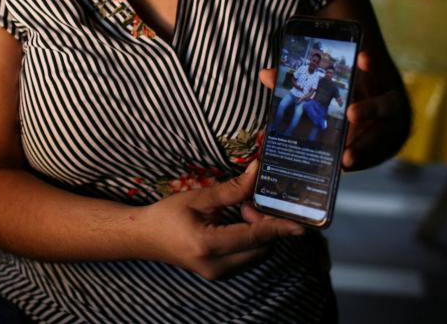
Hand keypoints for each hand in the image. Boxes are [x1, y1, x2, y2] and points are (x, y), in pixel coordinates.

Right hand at [136, 160, 303, 279]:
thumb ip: (231, 189)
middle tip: (251, 203)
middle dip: (266, 224)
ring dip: (259, 233)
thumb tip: (258, 172)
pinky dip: (251, 240)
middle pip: (261, 248)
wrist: (145, 238)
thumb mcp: (198, 198)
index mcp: (208, 245)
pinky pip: (247, 257)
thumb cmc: (168, 215)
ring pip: (257, 254)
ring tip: (242, 211)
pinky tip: (238, 222)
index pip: (254, 237)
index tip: (301, 223)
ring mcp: (218, 274)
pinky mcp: (220, 273)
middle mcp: (216, 266)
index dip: (279, 228)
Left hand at [259, 51, 409, 170]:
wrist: (377, 122)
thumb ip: (300, 81)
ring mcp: (391, 127)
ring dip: (364, 147)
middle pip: (386, 104)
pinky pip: (376, 155)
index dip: (369, 63)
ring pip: (384, 136)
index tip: (362, 57)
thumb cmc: (349, 99)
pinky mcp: (386, 148)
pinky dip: (361, 161)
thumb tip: (265, 74)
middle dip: (369, 108)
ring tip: (345, 159)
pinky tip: (343, 168)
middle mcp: (387, 102)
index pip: (374, 68)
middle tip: (350, 114)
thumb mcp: (331, 88)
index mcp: (373, 80)